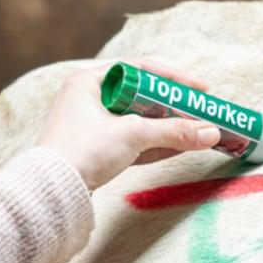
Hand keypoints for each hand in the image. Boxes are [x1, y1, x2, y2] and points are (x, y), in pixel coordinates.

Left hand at [36, 58, 221, 190]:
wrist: (52, 192)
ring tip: (196, 132)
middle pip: (141, 97)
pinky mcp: (96, 151)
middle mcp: (88, 99)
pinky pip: (132, 142)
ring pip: (138, 122)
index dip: (172, 79)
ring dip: (167, 128)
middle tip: (199, 112)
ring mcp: (91, 127)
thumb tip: (211, 132)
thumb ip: (173, 131)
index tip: (199, 89)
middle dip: (173, 107)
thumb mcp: (132, 134)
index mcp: (88, 82)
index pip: (140, 70)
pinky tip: (180, 148)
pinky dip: (155, 145)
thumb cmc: (81, 151)